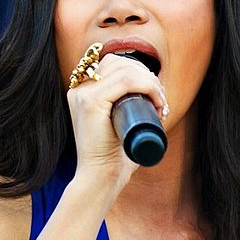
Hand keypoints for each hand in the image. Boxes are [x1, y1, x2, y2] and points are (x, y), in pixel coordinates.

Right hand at [66, 53, 166, 187]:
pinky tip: (157, 101)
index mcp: (82, 92)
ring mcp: (82, 94)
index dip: (139, 71)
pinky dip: (147, 87)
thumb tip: (151, 100)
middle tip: (161, 99)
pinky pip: (125, 82)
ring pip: (124, 70)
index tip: (156, 93)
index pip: (113, 64)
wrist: (100, 177)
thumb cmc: (114, 156)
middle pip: (118, 62)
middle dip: (146, 75)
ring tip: (161, 103)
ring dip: (150, 82)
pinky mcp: (90, 102)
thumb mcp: (117, 125)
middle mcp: (79, 89)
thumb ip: (124, 111)